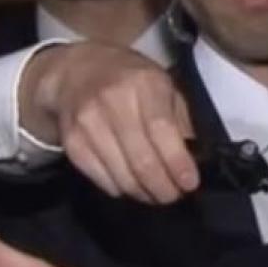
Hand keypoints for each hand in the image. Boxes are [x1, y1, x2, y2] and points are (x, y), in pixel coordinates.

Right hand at [21, 42, 197, 202]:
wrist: (77, 70)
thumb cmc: (132, 80)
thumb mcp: (165, 87)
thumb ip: (181, 121)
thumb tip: (195, 160)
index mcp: (144, 84)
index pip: (161, 130)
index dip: (177, 162)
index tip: (189, 183)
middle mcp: (113, 102)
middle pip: (141, 159)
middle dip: (162, 187)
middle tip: (174, 196)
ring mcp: (88, 123)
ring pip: (121, 175)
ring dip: (143, 193)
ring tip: (156, 194)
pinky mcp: (72, 142)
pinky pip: (100, 178)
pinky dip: (120, 188)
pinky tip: (130, 185)